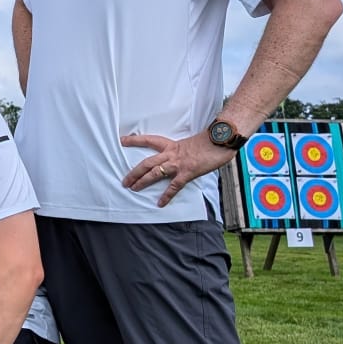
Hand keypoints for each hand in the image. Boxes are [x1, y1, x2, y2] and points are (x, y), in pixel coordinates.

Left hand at [120, 128, 234, 206]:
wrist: (220, 140)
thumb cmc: (210, 141)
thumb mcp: (191, 143)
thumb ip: (183, 151)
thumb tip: (182, 158)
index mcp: (171, 145)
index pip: (149, 140)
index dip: (135, 140)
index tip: (122, 140)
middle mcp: (171, 154)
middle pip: (147, 162)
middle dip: (134, 172)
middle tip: (124, 181)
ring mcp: (178, 164)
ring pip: (155, 172)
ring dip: (143, 181)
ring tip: (133, 189)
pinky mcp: (187, 172)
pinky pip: (174, 186)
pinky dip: (166, 195)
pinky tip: (160, 203)